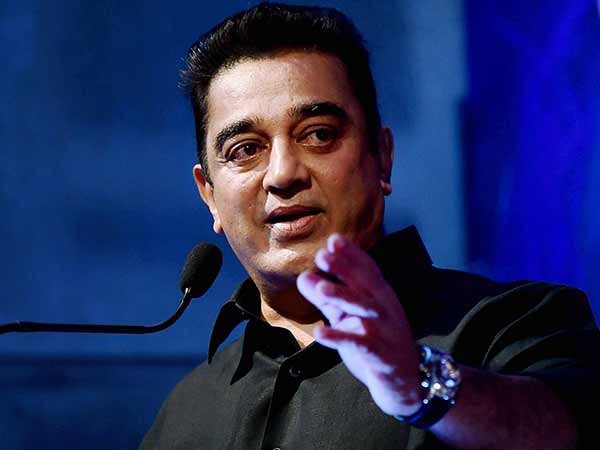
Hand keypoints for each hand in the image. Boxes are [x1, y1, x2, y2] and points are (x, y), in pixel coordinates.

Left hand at [297, 233, 422, 415]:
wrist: (406, 383)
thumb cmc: (376, 344)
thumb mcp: (350, 318)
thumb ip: (328, 299)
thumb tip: (304, 277)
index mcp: (380, 297)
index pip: (368, 270)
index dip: (352, 254)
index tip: (334, 239)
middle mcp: (384, 309)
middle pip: (365, 284)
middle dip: (345, 268)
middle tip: (322, 255)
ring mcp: (384, 332)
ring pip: (364, 310)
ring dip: (343, 296)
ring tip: (321, 288)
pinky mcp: (380, 356)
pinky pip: (360, 344)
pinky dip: (340, 337)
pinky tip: (320, 332)